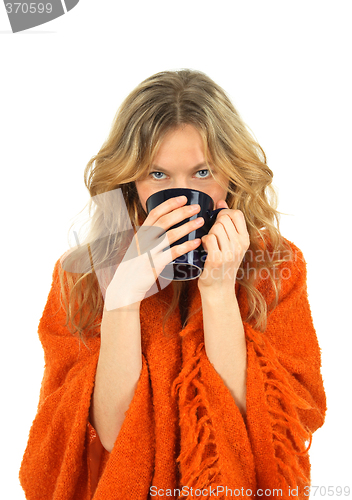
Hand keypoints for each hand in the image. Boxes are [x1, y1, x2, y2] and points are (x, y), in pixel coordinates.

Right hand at [103, 196, 202, 310]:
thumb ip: (149, 237)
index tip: (183, 198)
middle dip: (182, 212)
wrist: (125, 287)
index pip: (155, 212)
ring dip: (187, 226)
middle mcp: (144, 239)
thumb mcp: (138, 247)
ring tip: (200, 221)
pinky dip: (186, 246)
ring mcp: (149, 251)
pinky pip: (172, 252)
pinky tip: (196, 243)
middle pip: (165, 220)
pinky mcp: (154, 264)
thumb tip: (164, 228)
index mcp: (141, 233)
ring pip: (171, 235)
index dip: (170, 204)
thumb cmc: (134, 267)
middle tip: (196, 207)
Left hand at [198, 199, 249, 294]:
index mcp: (245, 239)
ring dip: (209, 233)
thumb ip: (228, 224)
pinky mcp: (217, 259)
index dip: (224, 213)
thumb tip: (221, 202)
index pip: (236, 214)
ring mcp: (229, 253)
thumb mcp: (231, 244)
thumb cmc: (222, 264)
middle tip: (213, 236)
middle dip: (214, 224)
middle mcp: (240, 245)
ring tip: (209, 244)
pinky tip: (204, 248)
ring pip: (215, 227)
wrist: (218, 289)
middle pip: (223, 219)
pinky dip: (203, 241)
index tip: (219, 222)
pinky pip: (208, 239)